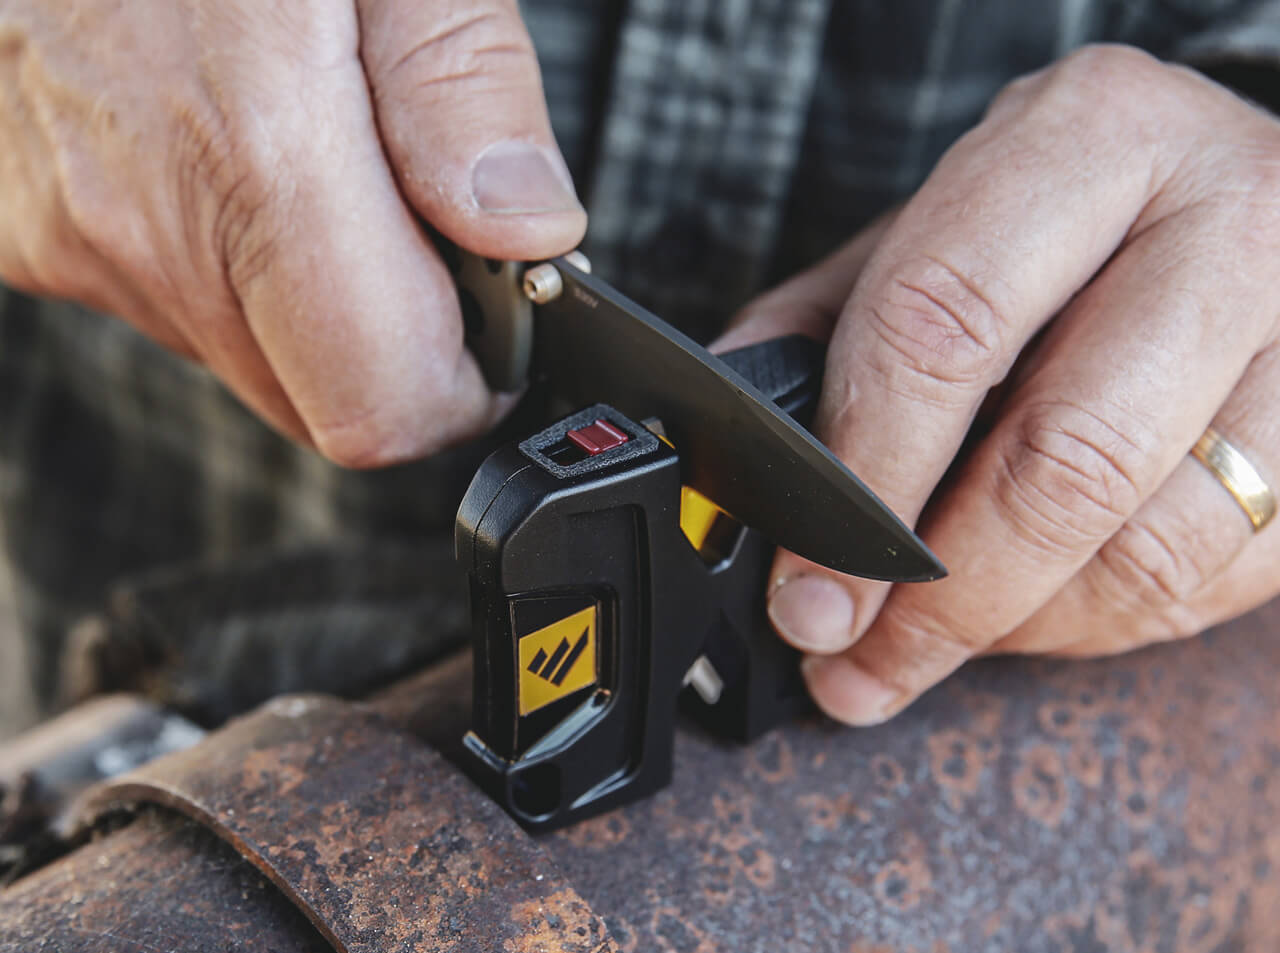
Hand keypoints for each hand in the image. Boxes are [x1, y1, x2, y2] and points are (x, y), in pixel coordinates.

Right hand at [0, 0, 584, 464]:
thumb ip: (464, 91)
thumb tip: (526, 230)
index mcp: (258, 154)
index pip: (383, 409)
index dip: (465, 390)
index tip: (501, 332)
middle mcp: (148, 223)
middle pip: (321, 399)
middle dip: (398, 343)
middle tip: (423, 225)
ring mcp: (77, 231)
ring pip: (249, 354)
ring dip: (315, 297)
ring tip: (324, 156)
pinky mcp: (30, 220)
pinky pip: (169, 297)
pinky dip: (229, 259)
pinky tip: (235, 153)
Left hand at [720, 45, 1279, 724]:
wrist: (1221, 190)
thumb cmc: (1058, 216)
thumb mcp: (928, 230)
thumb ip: (820, 332)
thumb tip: (737, 452)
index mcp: (1088, 139)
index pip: (947, 326)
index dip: (863, 481)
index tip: (809, 588)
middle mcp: (1226, 219)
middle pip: (1066, 458)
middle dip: (943, 595)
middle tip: (863, 655)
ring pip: (1153, 544)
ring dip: (1020, 630)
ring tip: (935, 645)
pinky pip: (1218, 581)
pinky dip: (1103, 626)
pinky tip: (1033, 615)